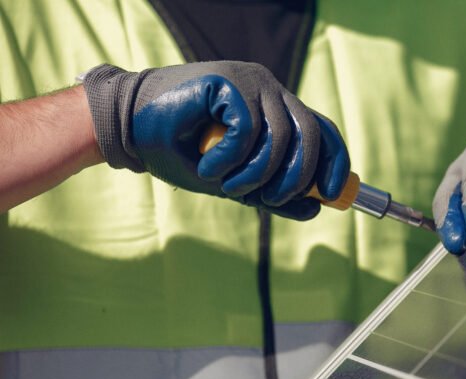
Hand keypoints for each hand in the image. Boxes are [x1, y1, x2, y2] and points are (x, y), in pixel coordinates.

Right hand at [82, 62, 348, 219]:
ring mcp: (251, 81)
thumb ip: (273, 193)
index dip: (335, 163)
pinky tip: (209, 167)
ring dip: (256, 175)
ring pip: (281, 137)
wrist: (128, 130)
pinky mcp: (229, 80)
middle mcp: (270, 90)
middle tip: (268, 199)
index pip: (322, 131)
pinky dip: (232, 159)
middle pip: (311, 134)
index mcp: (277, 108)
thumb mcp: (234, 180)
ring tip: (227, 186)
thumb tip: (316, 208)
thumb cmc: (180, 153)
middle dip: (297, 177)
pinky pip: (249, 130)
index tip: (333, 195)